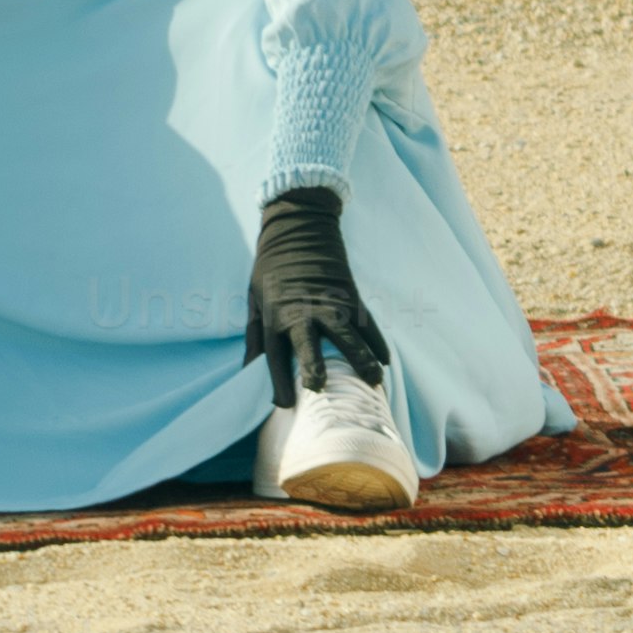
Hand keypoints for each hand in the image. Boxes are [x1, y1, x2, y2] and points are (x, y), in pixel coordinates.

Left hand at [247, 190, 387, 403]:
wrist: (298, 228)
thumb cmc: (270, 271)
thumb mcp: (254, 302)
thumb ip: (254, 339)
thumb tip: (248, 373)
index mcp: (275, 314)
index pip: (274, 352)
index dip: (278, 379)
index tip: (285, 404)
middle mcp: (301, 309)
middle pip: (309, 340)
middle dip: (315, 363)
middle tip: (323, 387)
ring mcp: (328, 300)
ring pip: (346, 332)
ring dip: (359, 356)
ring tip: (373, 380)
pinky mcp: (348, 292)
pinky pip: (365, 320)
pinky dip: (376, 340)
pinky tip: (385, 360)